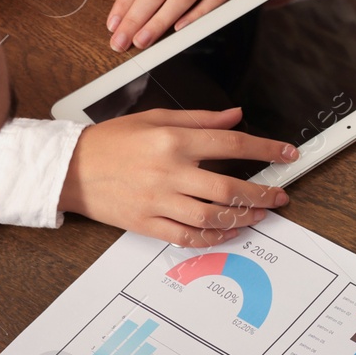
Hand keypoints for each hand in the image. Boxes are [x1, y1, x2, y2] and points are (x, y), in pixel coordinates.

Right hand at [60, 107, 296, 246]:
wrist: (68, 168)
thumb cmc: (111, 141)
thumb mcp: (156, 118)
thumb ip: (201, 119)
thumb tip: (236, 116)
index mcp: (173, 141)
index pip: (232, 145)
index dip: (266, 150)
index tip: (288, 154)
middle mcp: (168, 173)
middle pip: (229, 189)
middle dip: (262, 194)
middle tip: (280, 196)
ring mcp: (158, 202)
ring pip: (212, 217)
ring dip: (243, 218)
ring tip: (260, 214)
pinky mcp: (147, 224)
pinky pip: (188, 237)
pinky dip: (213, 238)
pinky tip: (228, 232)